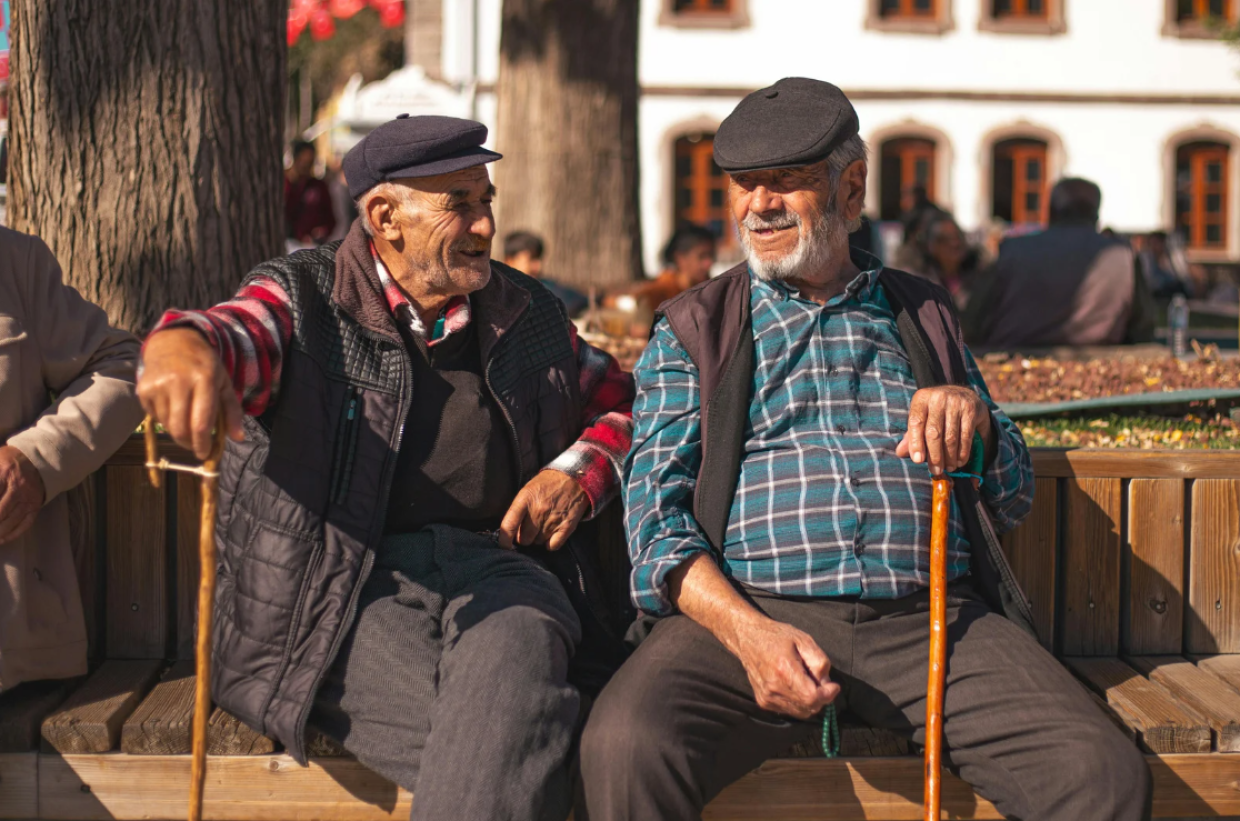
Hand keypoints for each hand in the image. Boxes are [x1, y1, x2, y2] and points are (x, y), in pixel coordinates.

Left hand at [0, 445, 45, 543]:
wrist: (36, 460)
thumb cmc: (7, 462)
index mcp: (4, 473)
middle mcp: (18, 487)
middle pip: (0, 512)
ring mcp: (29, 499)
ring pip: (11, 521)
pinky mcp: (35, 507)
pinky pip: (24, 525)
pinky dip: (12, 535)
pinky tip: (1, 540)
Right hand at [137, 328, 244, 459]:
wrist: (174, 342)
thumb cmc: (204, 365)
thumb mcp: (224, 383)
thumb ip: (233, 412)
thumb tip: (238, 438)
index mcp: (204, 380)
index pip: (201, 423)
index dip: (202, 444)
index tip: (205, 454)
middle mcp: (178, 381)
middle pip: (180, 429)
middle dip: (189, 443)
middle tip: (196, 446)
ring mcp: (158, 385)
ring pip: (167, 425)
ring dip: (178, 432)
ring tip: (187, 423)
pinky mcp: (143, 389)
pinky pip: (155, 417)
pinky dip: (165, 420)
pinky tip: (173, 407)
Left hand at [497, 469, 589, 551]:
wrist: (575, 477)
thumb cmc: (548, 483)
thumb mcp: (528, 489)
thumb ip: (520, 509)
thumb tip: (513, 531)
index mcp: (525, 500)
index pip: (509, 526)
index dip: (504, 540)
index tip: (504, 545)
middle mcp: (538, 511)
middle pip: (524, 539)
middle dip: (524, 537)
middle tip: (529, 528)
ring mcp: (553, 520)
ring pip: (538, 543)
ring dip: (538, 538)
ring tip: (543, 526)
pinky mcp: (567, 526)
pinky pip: (552, 546)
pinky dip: (550, 543)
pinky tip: (551, 534)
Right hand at [729, 615, 839, 718]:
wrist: (748, 638)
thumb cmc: (777, 636)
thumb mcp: (804, 640)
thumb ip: (819, 661)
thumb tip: (826, 683)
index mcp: (785, 671)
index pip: (812, 698)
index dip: (827, 695)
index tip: (834, 686)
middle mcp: (774, 688)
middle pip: (808, 708)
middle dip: (820, 697)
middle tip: (819, 680)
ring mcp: (767, 697)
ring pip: (800, 712)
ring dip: (809, 701)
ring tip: (806, 681)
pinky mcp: (763, 702)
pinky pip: (789, 710)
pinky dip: (798, 702)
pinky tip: (794, 686)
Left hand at [896, 385, 991, 475]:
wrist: (963, 394)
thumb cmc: (936, 410)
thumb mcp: (922, 417)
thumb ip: (911, 435)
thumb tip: (900, 453)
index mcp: (921, 398)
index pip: (916, 423)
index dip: (916, 443)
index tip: (917, 460)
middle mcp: (938, 398)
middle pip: (934, 432)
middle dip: (934, 455)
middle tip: (936, 470)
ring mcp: (956, 402)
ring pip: (951, 436)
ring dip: (950, 456)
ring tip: (949, 468)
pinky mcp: (971, 409)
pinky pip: (966, 435)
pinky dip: (963, 451)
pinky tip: (960, 461)